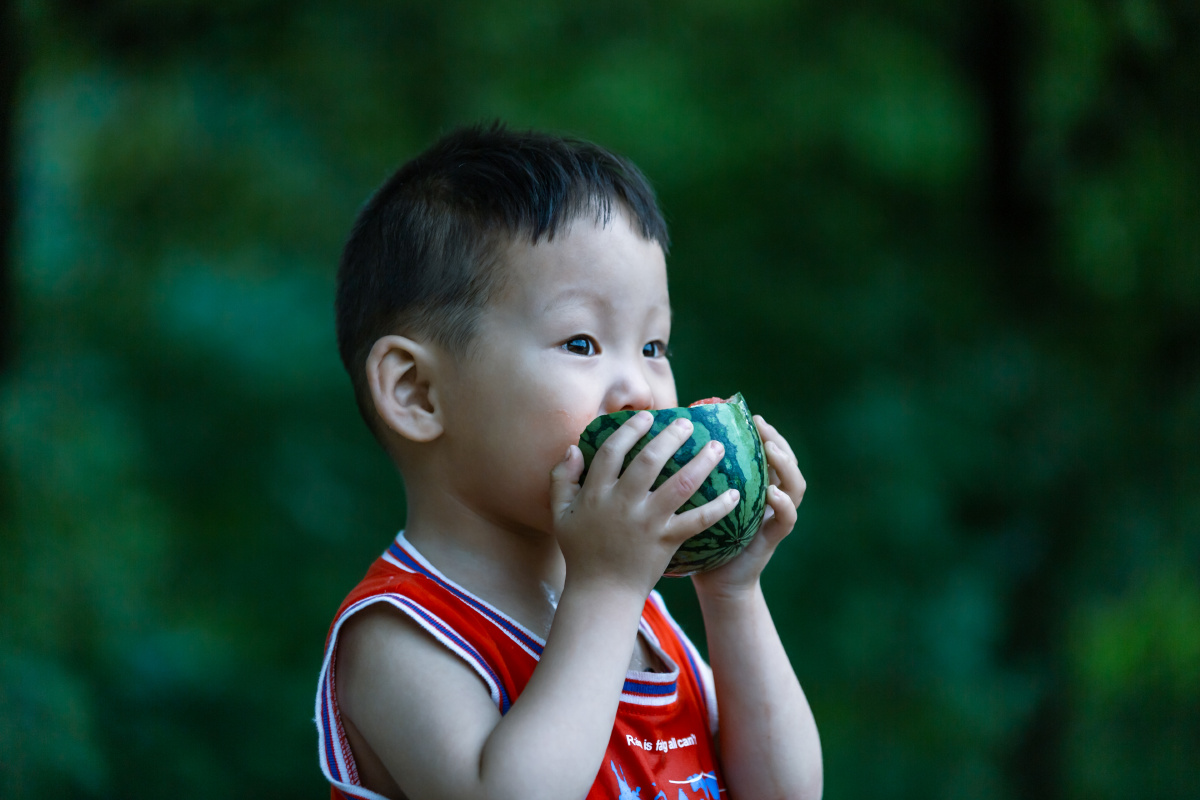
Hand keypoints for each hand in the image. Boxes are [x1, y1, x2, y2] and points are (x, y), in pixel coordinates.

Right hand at [549, 411, 740, 595]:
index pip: (611, 452)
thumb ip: (561, 479)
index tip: (647, 416)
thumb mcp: (560, 514)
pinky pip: (697, 520)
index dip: (629, 430)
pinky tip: (735, 493)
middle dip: (671, 437)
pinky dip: (718, 507)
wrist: (602, 592)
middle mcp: (623, 504)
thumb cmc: (581, 551)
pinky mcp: (667, 541)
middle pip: (649, 461)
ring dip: (701, 463)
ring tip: (717, 446)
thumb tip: (573, 447)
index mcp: (596, 494)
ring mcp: (647, 523)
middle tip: (688, 423)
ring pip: (680, 485)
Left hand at [692, 414, 805, 596]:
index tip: (749, 415)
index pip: (767, 451)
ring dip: (786, 465)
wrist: (713, 581)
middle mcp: (770, 498)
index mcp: (754, 485)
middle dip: (777, 439)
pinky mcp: (773, 538)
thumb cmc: (700, 537)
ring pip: (795, 486)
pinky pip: (788, 518)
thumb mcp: (697, 500)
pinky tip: (772, 492)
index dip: (763, 432)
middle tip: (762, 426)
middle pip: (787, 461)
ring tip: (771, 450)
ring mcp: (775, 517)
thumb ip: (694, 474)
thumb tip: (664, 438)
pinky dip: (783, 503)